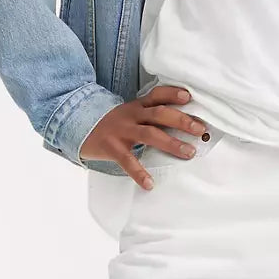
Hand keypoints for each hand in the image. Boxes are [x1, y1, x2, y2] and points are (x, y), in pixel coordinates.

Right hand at [78, 85, 206, 189]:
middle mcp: (132, 115)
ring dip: (171, 143)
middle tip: (200, 129)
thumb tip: (183, 124)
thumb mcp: (130, 114)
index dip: (172, 94)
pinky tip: (149, 184)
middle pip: (159, 114)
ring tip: (189, 153)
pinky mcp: (112, 147)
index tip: (188, 97)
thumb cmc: (113, 124)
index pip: (157, 95)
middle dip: (181, 121)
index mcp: (138, 106)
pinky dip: (139, 173)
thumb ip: (151, 116)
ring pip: (149, 134)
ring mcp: (122, 131)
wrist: (78, 127)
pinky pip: (127, 161)